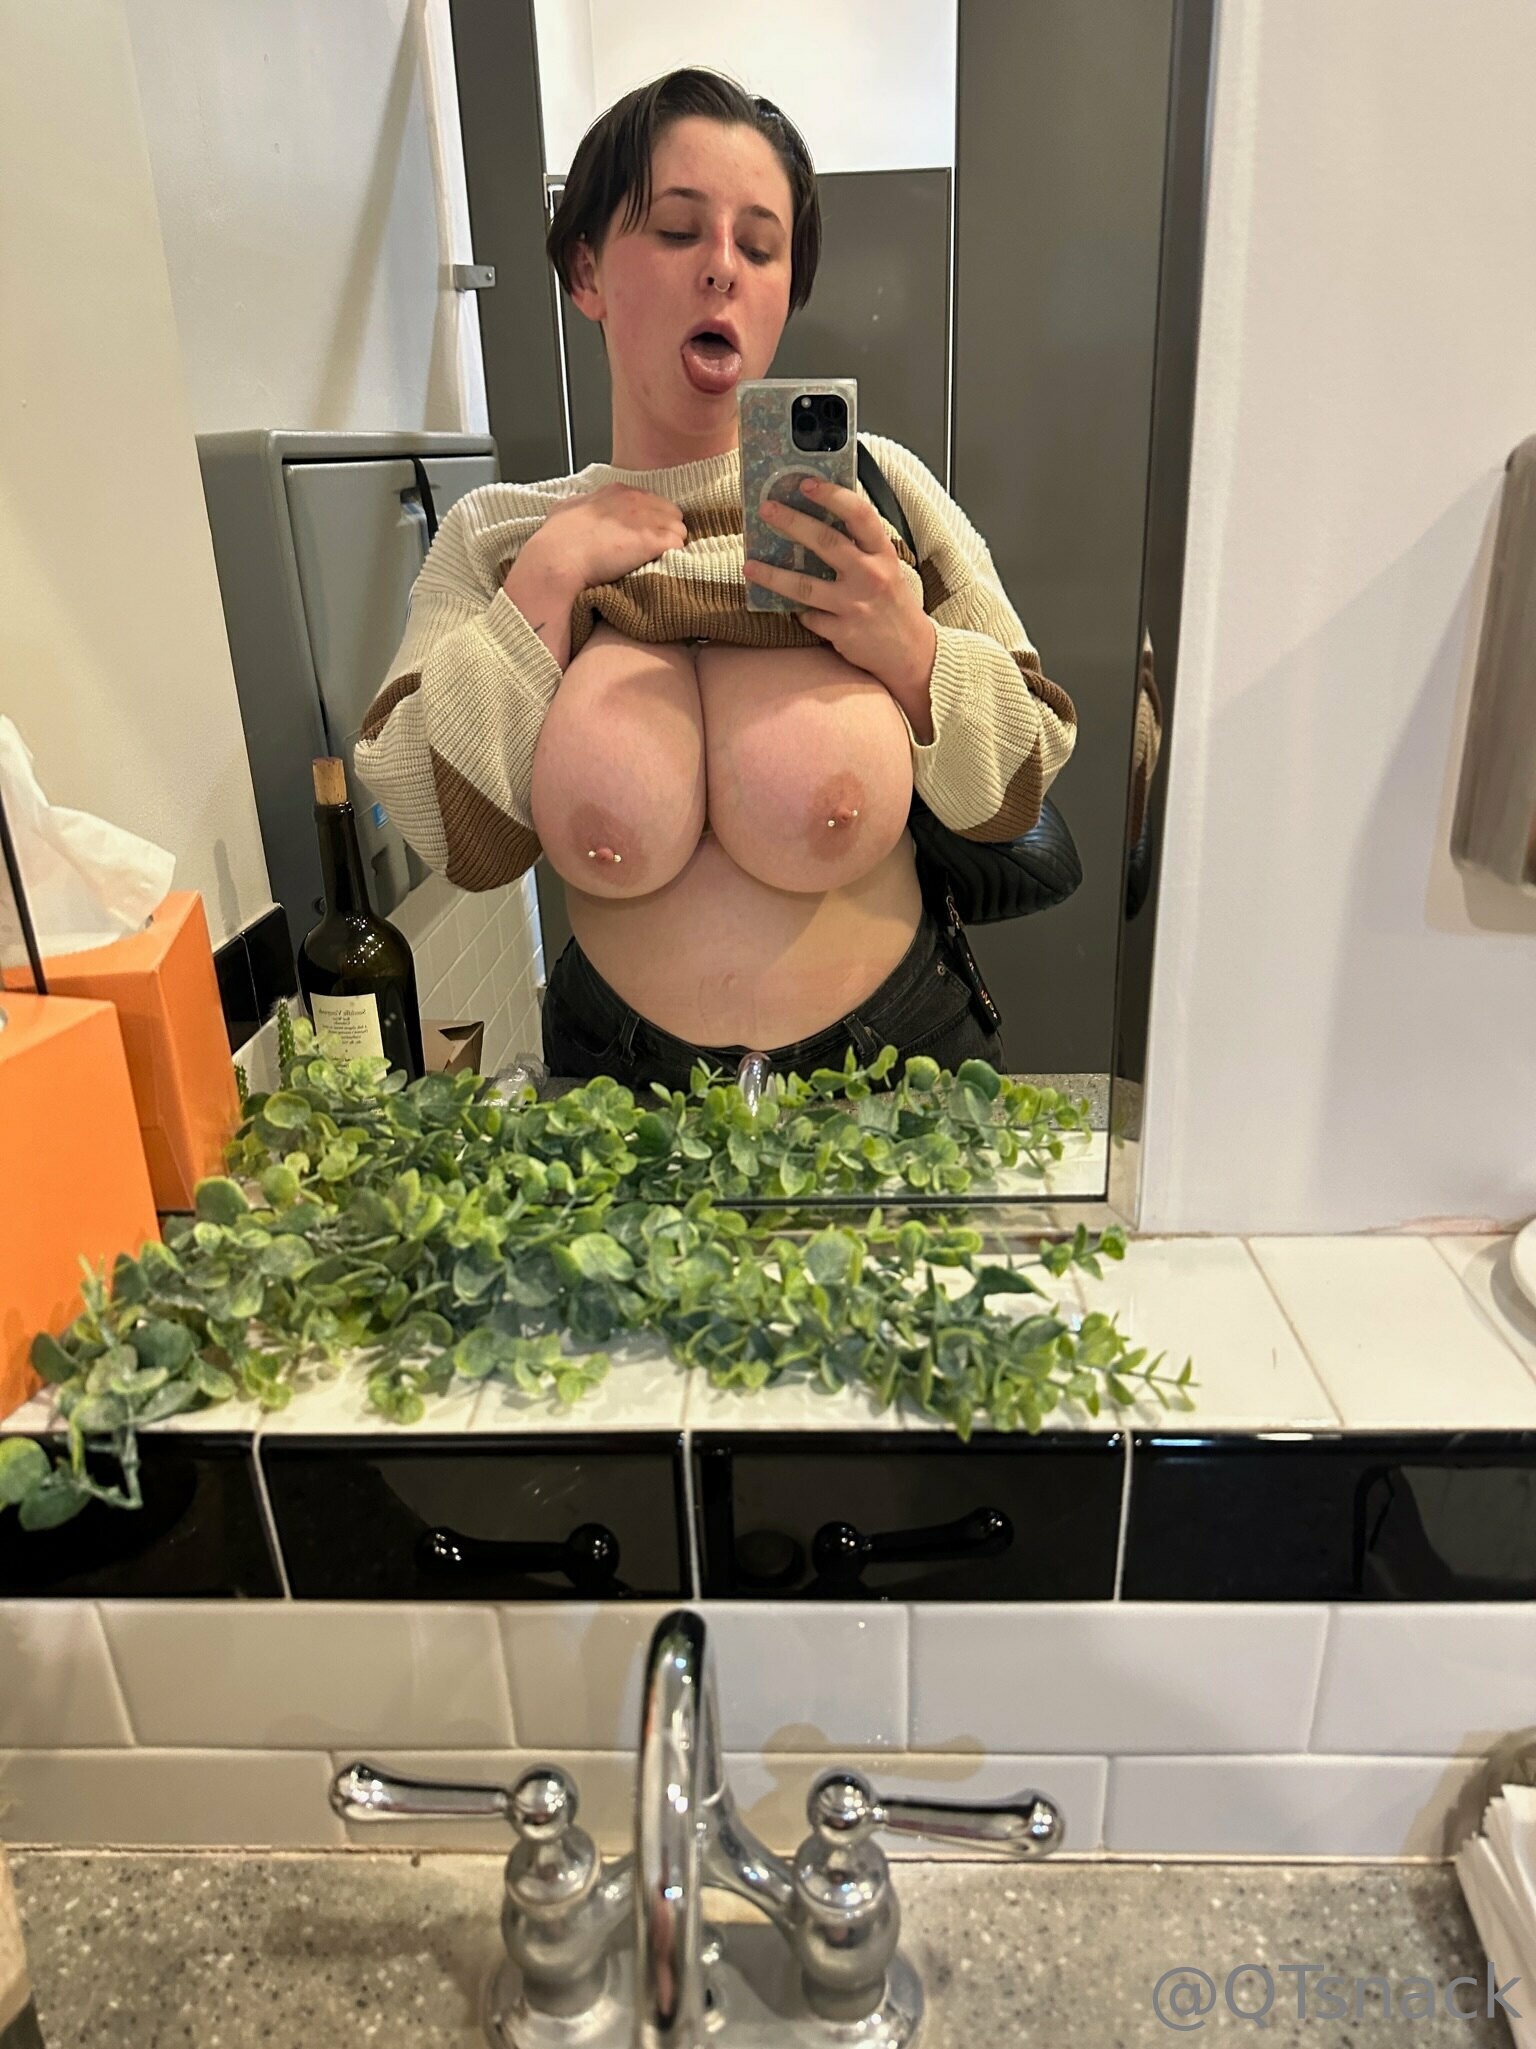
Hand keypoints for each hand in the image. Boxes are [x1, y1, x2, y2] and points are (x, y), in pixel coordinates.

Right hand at [518, 482, 688, 592]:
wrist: (559, 557)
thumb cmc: (558, 538)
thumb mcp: (567, 509)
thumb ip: (580, 506)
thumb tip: (577, 509)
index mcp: (618, 491)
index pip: (652, 501)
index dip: (651, 520)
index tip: (642, 535)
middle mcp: (636, 500)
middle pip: (671, 514)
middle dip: (665, 531)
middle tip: (653, 551)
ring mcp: (647, 520)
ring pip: (679, 530)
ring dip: (672, 546)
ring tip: (659, 560)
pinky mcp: (653, 541)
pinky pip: (678, 545)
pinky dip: (674, 556)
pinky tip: (662, 566)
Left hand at [744, 479, 937, 714]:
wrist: (912, 653)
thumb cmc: (894, 606)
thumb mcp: (888, 569)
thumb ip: (861, 548)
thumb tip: (821, 520)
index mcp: (883, 555)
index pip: (859, 515)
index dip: (832, 495)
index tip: (806, 484)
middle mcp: (870, 577)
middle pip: (825, 542)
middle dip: (792, 523)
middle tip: (767, 510)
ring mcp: (855, 606)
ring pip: (805, 586)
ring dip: (773, 575)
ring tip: (750, 566)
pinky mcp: (843, 633)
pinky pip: (809, 618)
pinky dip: (798, 612)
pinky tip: (790, 607)